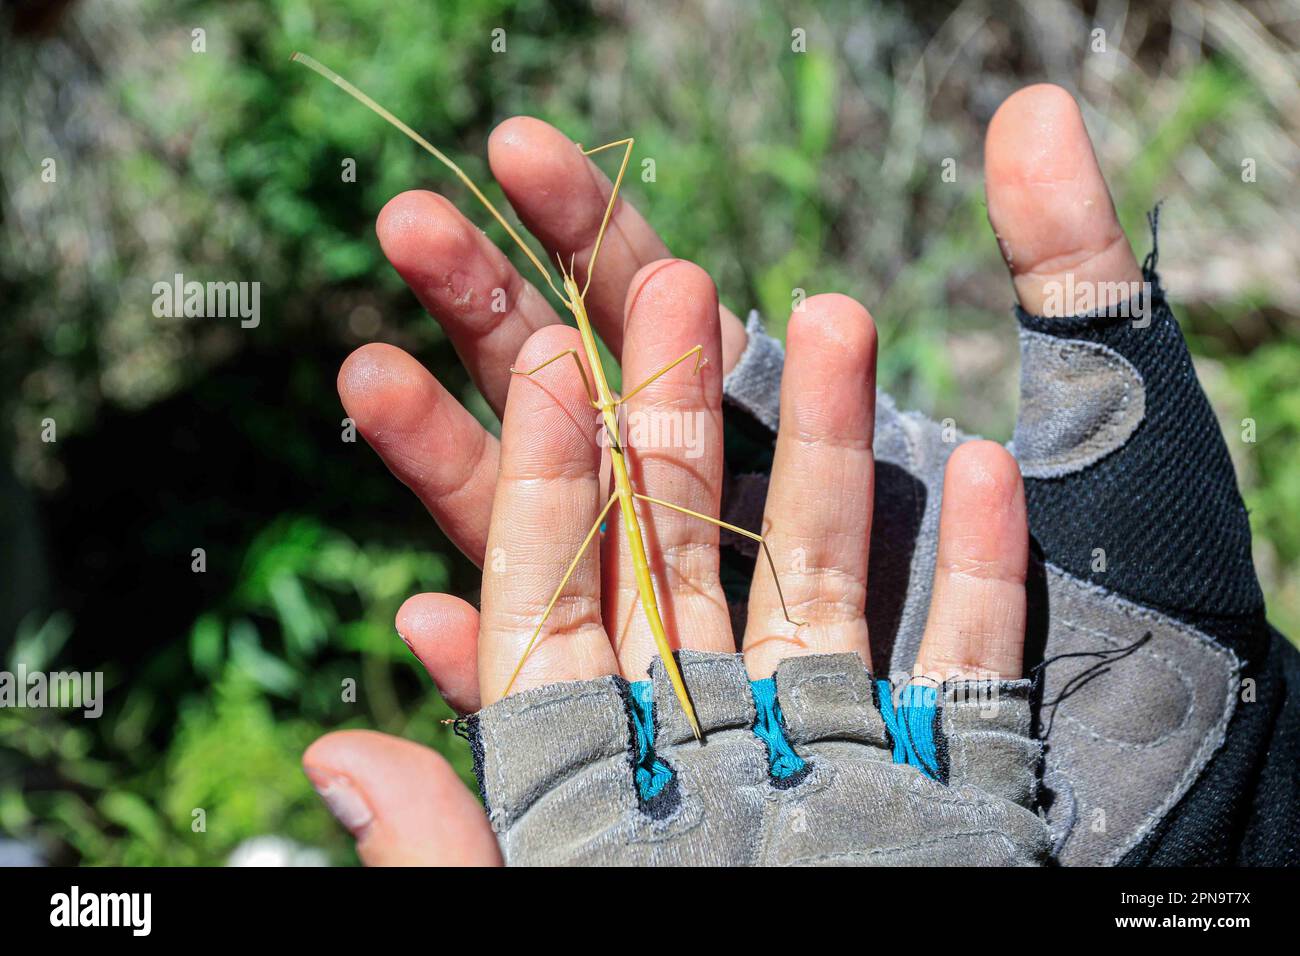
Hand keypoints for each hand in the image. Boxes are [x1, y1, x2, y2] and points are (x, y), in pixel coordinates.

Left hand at [305, 259, 1033, 861]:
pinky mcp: (942, 799)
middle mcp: (702, 742)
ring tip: (838, 315)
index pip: (553, 598)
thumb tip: (334, 758)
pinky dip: (979, 582)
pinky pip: (962, 674)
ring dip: (838, 452)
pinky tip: (993, 475)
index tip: (542, 358)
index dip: (540, 477)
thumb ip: (454, 854)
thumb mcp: (536, 927)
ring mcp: (826, 757)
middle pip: (682, 550)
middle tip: (673, 276)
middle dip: (678, 413)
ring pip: (827, 580)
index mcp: (591, 780)